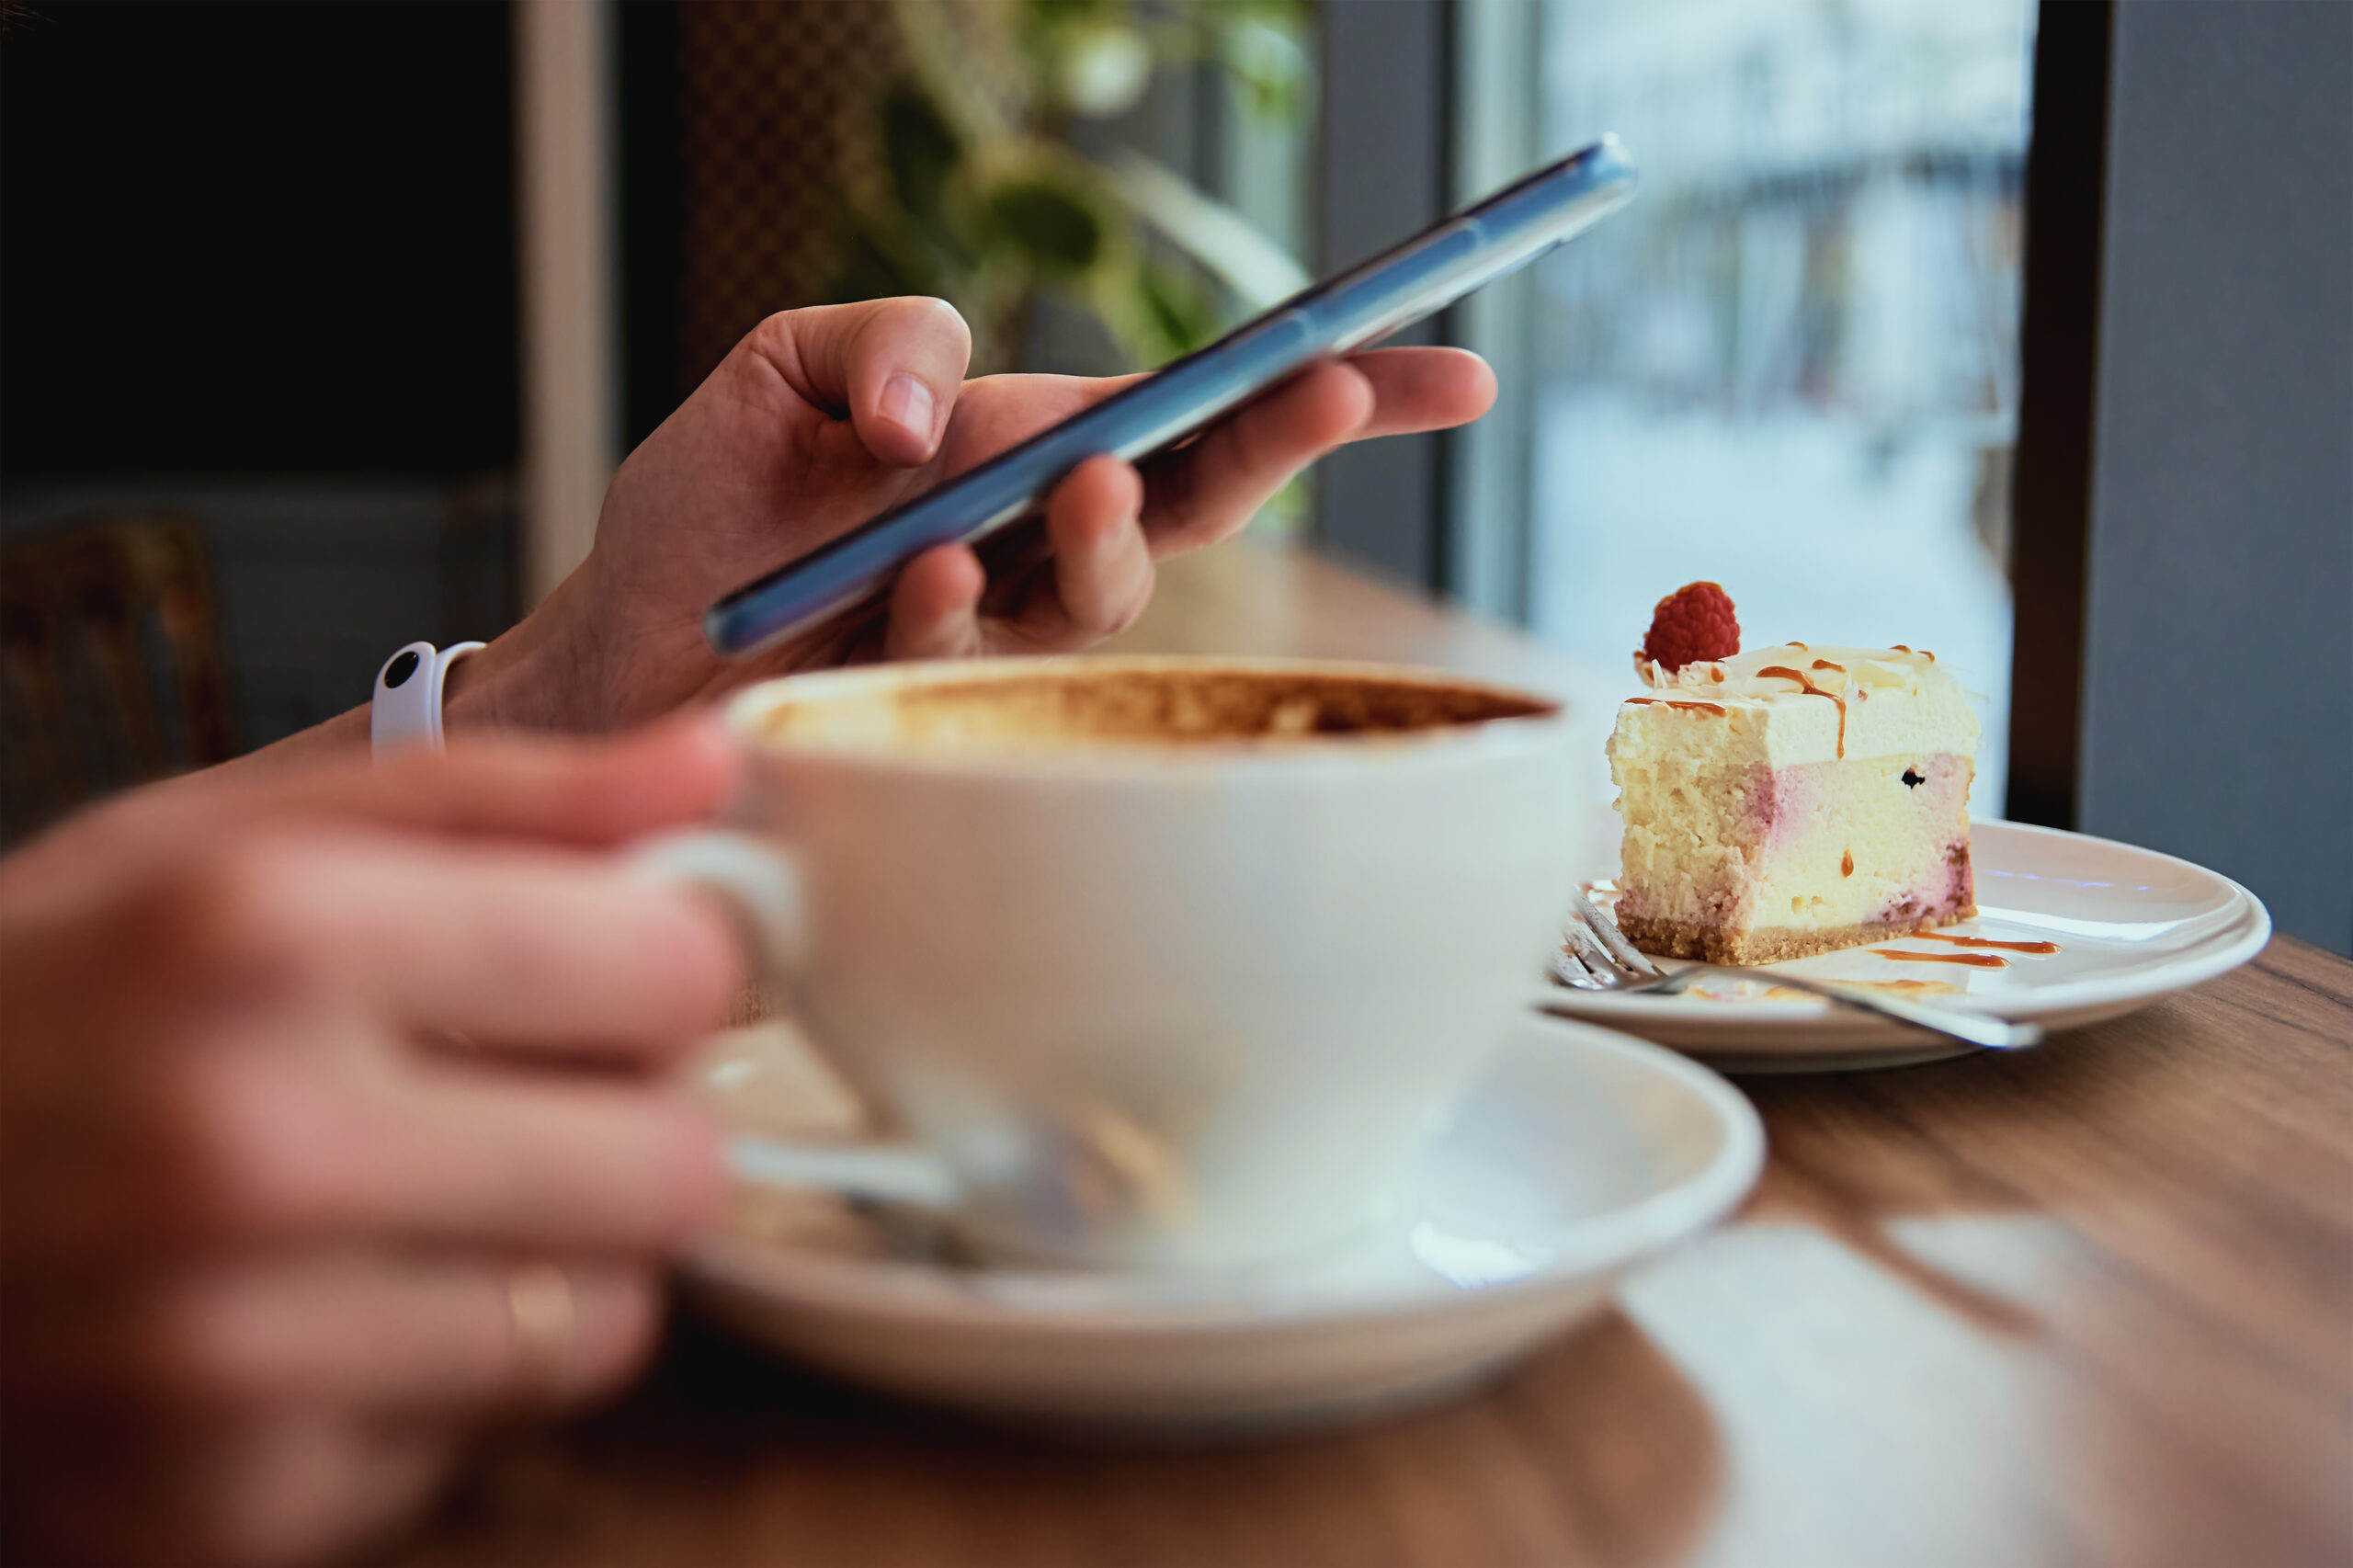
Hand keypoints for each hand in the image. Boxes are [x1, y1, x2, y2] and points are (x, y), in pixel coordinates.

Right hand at [0, 723, 742, 1564]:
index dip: (669, 964)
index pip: (676, 970)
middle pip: (675, 1163)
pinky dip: (442, 1377)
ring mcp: (235, 1359)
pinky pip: (485, 1438)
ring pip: (610, 1319)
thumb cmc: (32, 1010)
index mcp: (270, 940)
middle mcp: (253, 1152)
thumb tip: (717, 759)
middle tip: (521, 1094)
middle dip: (628, 1118)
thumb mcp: (214, 846)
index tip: (616, 967)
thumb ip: (492, 796)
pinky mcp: (229, 1512)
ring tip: (416, 1203)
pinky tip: (327, 1314)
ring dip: (555, 1257)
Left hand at [464, 297, 1495, 730]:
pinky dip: (953, 598)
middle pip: (1203, 491)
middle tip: (1327, 395)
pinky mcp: (935, 709)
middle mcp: (1035, 547)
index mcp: (1025, 451)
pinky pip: (979, 647)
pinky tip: (910, 572)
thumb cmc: (705, 518)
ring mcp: (998, 636)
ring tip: (1072, 484)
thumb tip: (946, 421)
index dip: (1323, 391)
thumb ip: (884, 341)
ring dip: (1109, 530)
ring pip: (1116, 585)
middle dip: (1283, 441)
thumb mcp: (780, 368)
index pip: (1199, 412)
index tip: (1449, 374)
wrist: (609, 660)